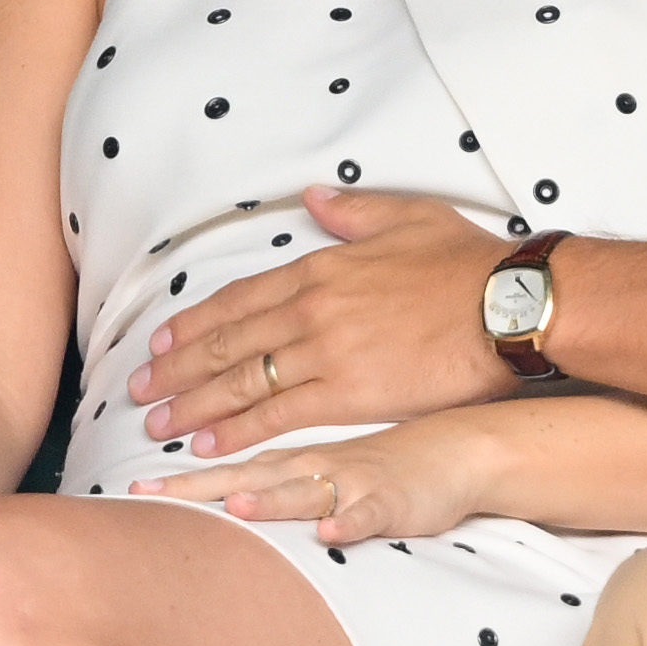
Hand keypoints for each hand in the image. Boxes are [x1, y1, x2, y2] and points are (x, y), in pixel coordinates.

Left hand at [131, 413, 503, 543]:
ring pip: (306, 490)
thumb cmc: (387, 461)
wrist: (458, 449)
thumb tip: (231, 497)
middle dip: (199, 488)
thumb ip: (280, 478)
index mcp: (295, 459)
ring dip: (272, 500)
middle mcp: (314, 467)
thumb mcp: (325, 467)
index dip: (183, 479)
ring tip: (236, 509)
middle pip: (248, 477)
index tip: (132, 489)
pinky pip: (368, 512)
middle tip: (150, 495)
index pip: (229, 467)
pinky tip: (331, 534)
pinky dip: (349, 522)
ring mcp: (352, 482)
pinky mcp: (391, 500)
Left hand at [133, 188, 518, 458]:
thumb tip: (314, 201)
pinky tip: (209, 444)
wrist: (506, 305)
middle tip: (140, 387)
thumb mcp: (407, 217)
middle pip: (228, 342)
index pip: (240, 298)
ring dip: (194, 403)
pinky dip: (238, 429)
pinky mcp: (349, 392)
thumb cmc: (467, 262)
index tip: (163, 338)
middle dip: (178, 367)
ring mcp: (326, 350)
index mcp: (320, 267)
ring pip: (242, 380)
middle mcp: (311, 308)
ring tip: (159, 422)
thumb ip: (353, 213)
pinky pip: (278, 414)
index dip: (196, 322)